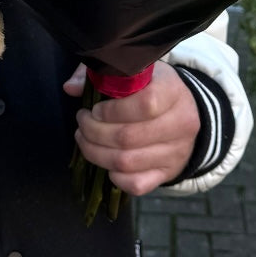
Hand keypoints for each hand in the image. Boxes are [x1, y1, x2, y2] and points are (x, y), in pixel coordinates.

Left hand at [64, 62, 199, 195]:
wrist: (185, 112)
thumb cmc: (152, 87)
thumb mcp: (135, 71)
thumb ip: (103, 74)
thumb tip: (70, 88)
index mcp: (172, 91)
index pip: (145, 104)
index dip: (112, 110)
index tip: (94, 109)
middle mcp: (181, 123)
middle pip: (128, 137)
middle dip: (94, 132)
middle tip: (82, 124)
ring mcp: (176, 152)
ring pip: (127, 163)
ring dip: (97, 153)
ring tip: (85, 140)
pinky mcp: (169, 173)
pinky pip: (137, 184)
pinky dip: (115, 177)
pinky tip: (106, 161)